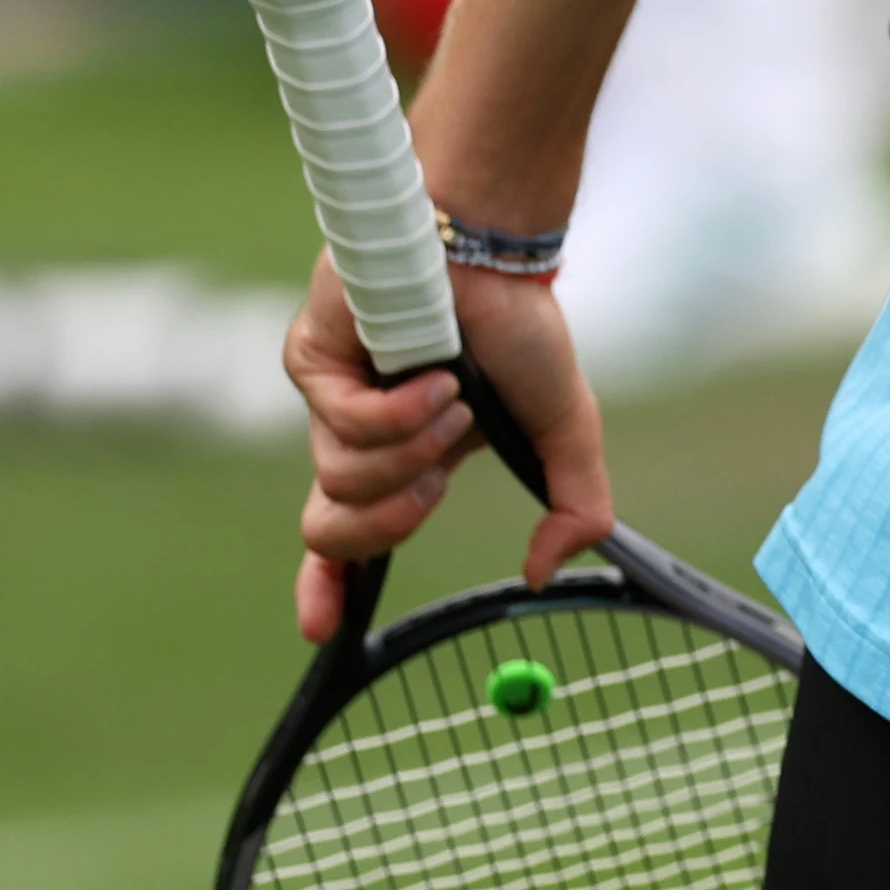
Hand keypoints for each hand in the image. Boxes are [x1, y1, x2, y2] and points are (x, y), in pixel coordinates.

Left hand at [283, 252, 615, 641]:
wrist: (497, 255)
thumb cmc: (524, 332)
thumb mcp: (565, 433)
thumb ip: (577, 508)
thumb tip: (543, 574)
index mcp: (406, 462)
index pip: (350, 541)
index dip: (329, 591)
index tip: (324, 634)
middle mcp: (360, 438)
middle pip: (330, 530)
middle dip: (389, 522)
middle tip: (434, 488)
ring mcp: (332, 401)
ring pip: (343, 479)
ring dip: (413, 452)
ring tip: (453, 400)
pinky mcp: (312, 363)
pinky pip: (344, 423)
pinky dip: (401, 413)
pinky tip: (436, 377)